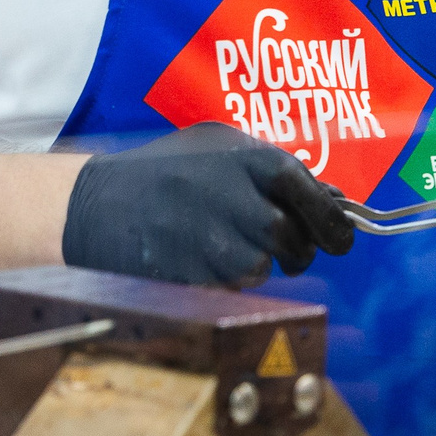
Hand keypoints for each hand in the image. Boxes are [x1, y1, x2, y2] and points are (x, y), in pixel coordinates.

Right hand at [62, 121, 354, 285]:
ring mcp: (217, 240)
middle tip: (280, 245)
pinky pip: (232, 287)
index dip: (334, 223)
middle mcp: (240, 198)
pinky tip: (199, 257)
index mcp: (252, 160)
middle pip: (296, 240)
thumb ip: (276, 170)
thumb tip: (334, 198)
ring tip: (220, 241)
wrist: (94, 204)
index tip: (341, 238)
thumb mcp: (220, 148)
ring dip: (254, 263)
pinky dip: (225, 280)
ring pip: (265, 267)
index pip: (316, 197)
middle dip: (295, 249)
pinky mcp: (196, 276)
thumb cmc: (164, 172)